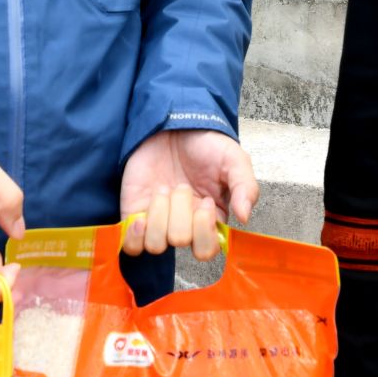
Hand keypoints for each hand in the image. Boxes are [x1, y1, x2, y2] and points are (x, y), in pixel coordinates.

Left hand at [119, 129, 257, 261]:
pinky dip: (134, 236)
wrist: (174, 126)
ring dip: (159, 214)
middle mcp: (184, 226)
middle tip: (182, 187)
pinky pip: (131, 246)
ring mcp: (158, 223)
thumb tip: (244, 217)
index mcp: (210, 220)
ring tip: (163, 190)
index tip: (206, 202)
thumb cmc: (206, 145)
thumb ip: (246, 187)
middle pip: (180, 242)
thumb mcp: (235, 160)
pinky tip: (141, 216)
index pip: (207, 250)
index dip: (203, 230)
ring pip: (155, 245)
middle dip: (180, 212)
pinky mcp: (134, 216)